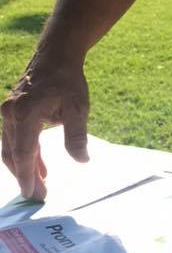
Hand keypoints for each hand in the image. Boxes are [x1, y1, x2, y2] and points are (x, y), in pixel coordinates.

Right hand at [1, 54, 88, 200]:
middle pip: (14, 153)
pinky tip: (38, 166)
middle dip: (25, 176)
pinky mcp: (12, 111)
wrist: (56, 56)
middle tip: (38, 196)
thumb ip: (77, 135)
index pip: (24, 152)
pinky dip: (26, 153)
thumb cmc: (68, 80)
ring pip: (11, 147)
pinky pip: (15, 138)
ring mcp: (9, 112)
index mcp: (25, 113)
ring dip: (24, 167)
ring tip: (39, 185)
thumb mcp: (78, 108)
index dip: (27, 175)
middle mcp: (10, 114)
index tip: (32, 194)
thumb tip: (82, 160)